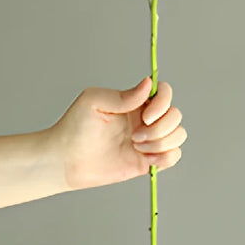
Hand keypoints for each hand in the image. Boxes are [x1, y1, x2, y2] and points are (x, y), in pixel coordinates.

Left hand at [48, 77, 187, 190]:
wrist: (66, 160)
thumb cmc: (74, 128)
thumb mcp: (94, 101)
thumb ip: (124, 95)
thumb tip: (148, 84)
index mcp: (134, 102)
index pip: (164, 93)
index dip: (163, 104)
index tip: (144, 117)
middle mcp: (144, 119)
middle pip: (175, 115)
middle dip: (160, 128)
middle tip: (134, 136)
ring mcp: (148, 140)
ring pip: (178, 135)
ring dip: (161, 143)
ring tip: (136, 147)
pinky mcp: (148, 160)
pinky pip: (173, 156)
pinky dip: (165, 157)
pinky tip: (145, 158)